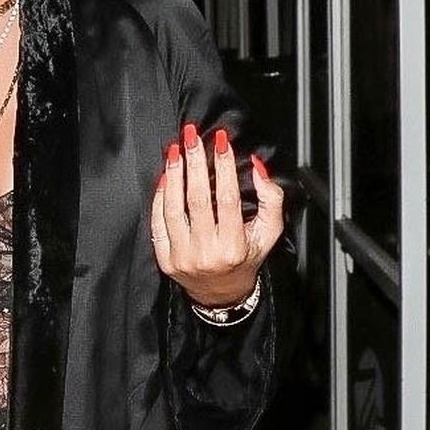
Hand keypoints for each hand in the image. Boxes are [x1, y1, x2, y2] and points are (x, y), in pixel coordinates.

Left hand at [150, 121, 284, 308]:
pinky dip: (160, 198)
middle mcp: (206, 252)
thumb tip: (257, 167)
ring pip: (174, 209)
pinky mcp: (165, 259)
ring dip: (174, 175)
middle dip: (194, 162)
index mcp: (233, 246)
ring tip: (176, 150)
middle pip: (197, 199)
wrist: (220, 293)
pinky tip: (165, 177)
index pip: (228, 199)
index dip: (223, 166)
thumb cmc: (245, 257)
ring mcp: (182, 257)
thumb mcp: (269, 232)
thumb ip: (272, 199)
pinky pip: (158, 223)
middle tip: (191, 136)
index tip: (221, 141)